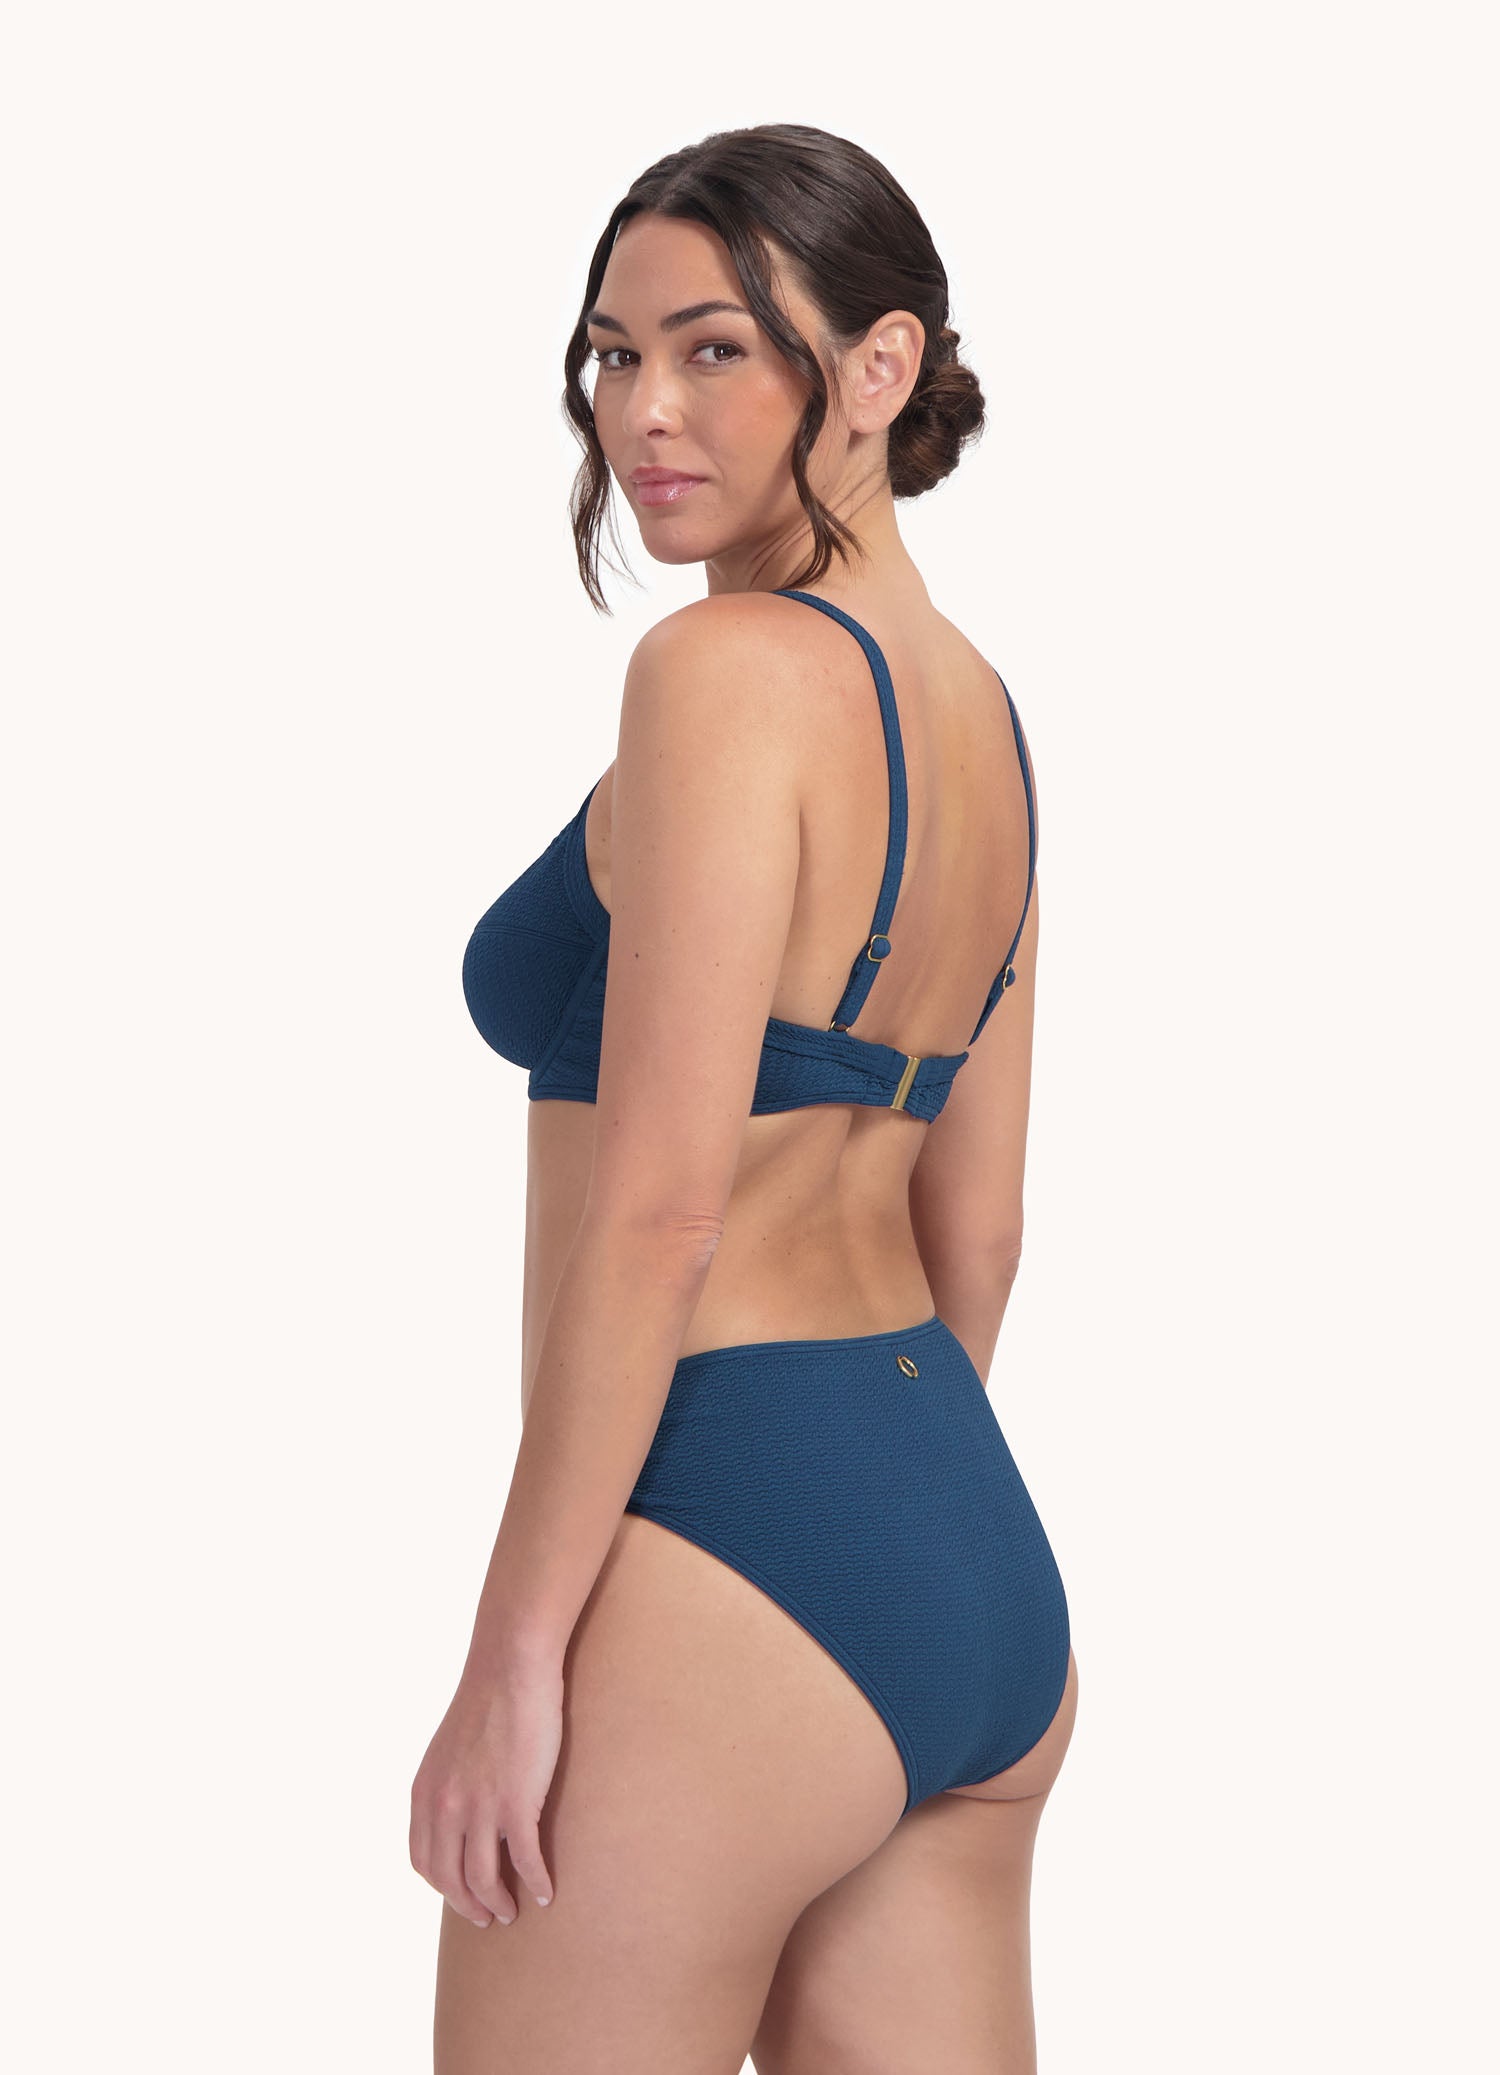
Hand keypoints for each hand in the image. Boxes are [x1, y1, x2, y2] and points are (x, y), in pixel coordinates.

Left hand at [409, 1650, 562, 1926]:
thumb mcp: (448, 1749)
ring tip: (514, 1911)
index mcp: (425, 1793)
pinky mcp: (516, 1803)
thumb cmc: (488, 1699)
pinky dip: (536, 1882)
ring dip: (498, 1903)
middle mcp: (444, 1806)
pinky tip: (547, 1892)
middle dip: (468, 1905)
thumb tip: (459, 1812)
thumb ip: (447, 1784)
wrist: (510, 1666)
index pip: (423, 1860)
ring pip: (483, 1879)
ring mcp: (478, 1807)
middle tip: (489, 1917)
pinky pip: (524, 1860)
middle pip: (449, 1879)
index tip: (462, 1895)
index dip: (443, 1886)